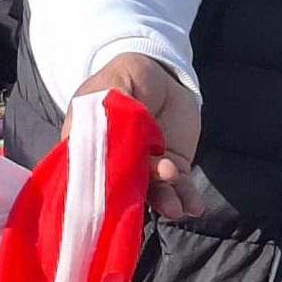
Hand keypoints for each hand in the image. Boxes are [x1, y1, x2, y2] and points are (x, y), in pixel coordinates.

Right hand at [85, 51, 204, 218]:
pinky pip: (180, 186)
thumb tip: (104, 133)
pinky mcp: (173, 166)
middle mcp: (117, 165)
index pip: (88, 178)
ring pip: (154, 192)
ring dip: (164, 203)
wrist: (160, 74)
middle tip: (146, 204)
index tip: (106, 203)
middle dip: (136, 204)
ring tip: (175, 207)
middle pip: (122, 191)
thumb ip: (106, 110)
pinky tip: (193, 207)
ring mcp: (146, 168)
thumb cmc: (124, 79)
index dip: (96, 193)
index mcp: (90, 150)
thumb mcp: (111, 87)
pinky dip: (187, 198)